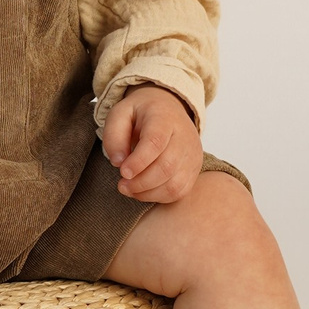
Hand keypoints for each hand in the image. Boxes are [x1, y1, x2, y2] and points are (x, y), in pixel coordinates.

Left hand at [100, 84, 202, 204]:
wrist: (168, 110)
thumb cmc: (142, 113)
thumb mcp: (121, 113)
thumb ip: (114, 135)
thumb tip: (118, 162)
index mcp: (164, 118)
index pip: (155, 142)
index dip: (138, 162)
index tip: (123, 172)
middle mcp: (184, 137)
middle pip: (166, 167)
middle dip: (140, 182)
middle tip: (122, 184)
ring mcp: (192, 155)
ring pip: (174, 184)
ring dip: (148, 193)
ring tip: (129, 188)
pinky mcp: (194, 170)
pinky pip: (179, 192)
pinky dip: (158, 197)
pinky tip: (143, 191)